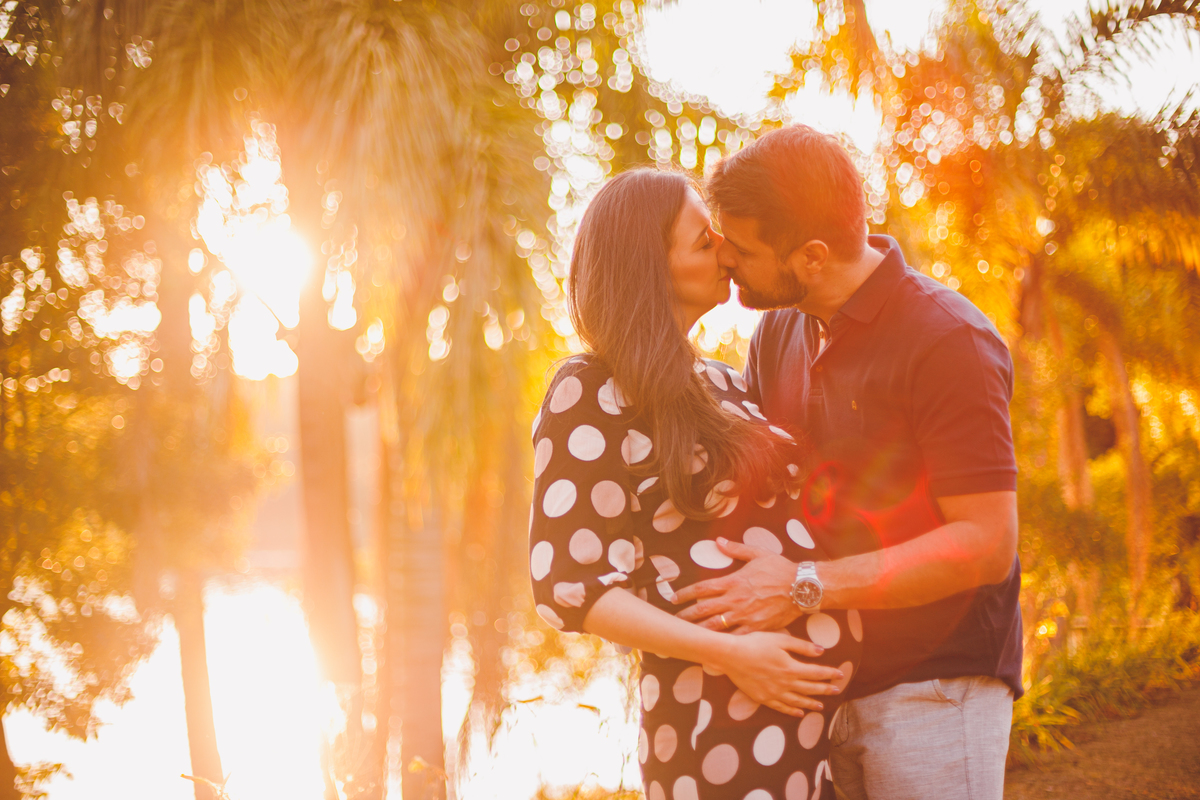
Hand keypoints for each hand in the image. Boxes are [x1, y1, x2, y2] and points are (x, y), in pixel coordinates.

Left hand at [674, 538, 801, 631]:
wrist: (803, 588)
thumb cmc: (781, 569)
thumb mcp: (758, 554)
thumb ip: (736, 549)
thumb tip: (718, 541)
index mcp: (733, 582)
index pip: (702, 588)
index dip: (685, 593)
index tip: (673, 598)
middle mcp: (735, 600)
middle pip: (703, 609)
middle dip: (686, 616)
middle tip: (674, 620)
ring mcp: (745, 616)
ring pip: (715, 627)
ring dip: (699, 631)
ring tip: (687, 635)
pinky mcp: (756, 629)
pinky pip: (735, 638)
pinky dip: (722, 643)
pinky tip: (712, 647)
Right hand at [710, 631, 842, 715]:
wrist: (731, 656)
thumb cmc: (755, 644)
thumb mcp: (780, 640)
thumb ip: (801, 646)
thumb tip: (821, 651)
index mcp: (791, 668)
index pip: (816, 673)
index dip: (829, 674)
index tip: (840, 674)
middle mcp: (785, 684)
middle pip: (810, 688)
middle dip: (825, 689)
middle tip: (836, 691)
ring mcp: (774, 693)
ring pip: (798, 701)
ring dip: (811, 703)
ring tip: (821, 705)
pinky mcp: (763, 698)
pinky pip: (782, 708)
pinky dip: (792, 711)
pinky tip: (799, 713)